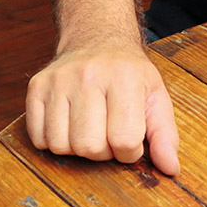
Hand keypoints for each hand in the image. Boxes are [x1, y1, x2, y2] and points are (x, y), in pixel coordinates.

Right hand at [26, 42, 180, 175]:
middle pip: (89, 146)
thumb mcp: (155, 96)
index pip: (124, 139)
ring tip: (89, 127)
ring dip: (77, 148)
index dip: (130, 151)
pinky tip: (68, 124)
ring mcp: (58, 79)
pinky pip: (38, 138)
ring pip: (61, 145)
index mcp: (124, 76)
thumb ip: (165, 134)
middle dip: (103, 151)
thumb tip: (170, 168)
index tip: (131, 137)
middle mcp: (88, 74)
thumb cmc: (128, 72)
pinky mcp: (36, 86)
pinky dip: (53, 141)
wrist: (97, 38)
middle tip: (108, 132)